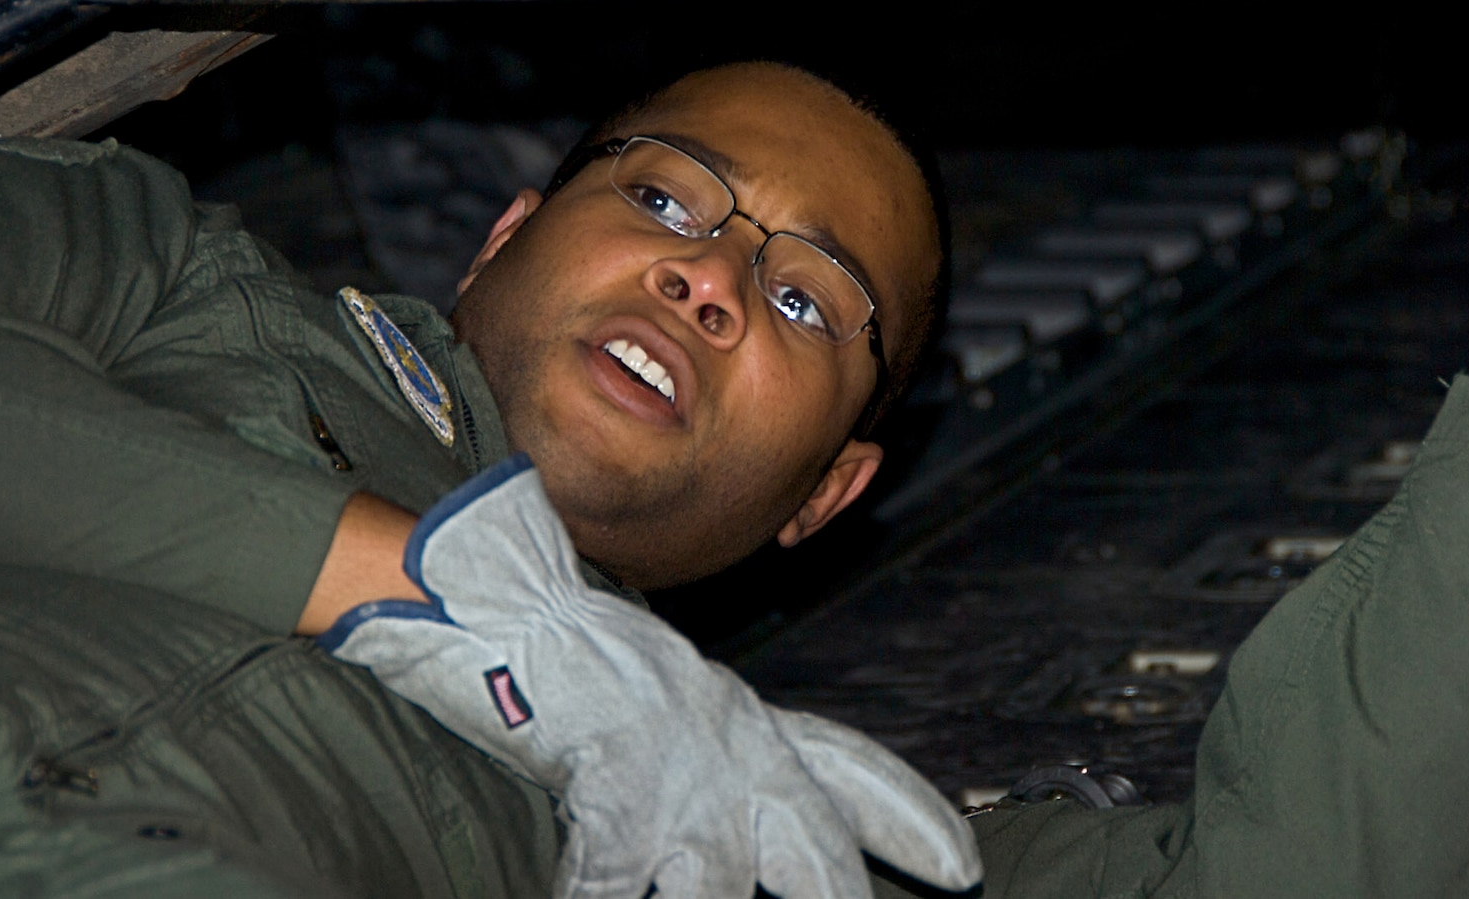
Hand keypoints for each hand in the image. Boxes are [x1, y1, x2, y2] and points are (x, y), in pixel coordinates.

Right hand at [318, 456, 982, 898]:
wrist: (504, 599)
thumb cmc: (573, 654)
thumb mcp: (668, 693)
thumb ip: (712, 743)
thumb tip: (750, 812)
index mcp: (742, 718)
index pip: (847, 766)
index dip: (909, 818)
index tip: (965, 869)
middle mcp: (724, 744)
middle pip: (808, 842)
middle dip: (833, 892)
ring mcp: (666, 766)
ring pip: (712, 882)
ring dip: (704, 897)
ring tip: (700, 897)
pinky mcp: (604, 777)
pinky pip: (607, 876)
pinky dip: (595, 894)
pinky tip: (589, 896)